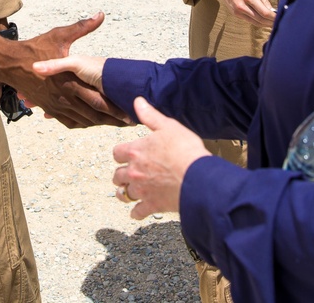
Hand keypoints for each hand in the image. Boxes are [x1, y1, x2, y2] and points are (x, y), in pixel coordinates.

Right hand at [7, 13, 130, 127]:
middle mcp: (64, 98)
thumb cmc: (35, 47)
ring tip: (114, 123)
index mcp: (70, 83)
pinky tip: (89, 123)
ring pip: (82, 121)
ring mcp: (55, 105)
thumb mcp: (60, 36)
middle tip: (128, 122)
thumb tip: (100, 15)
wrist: (9, 63)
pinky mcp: (48, 107)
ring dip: (99, 123)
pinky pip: (68, 121)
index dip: (116, 109)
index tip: (131, 114)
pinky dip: (81, 124)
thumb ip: (82, 28)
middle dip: (112, 120)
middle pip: (93, 116)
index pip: (98, 102)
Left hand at [111, 97, 209, 219]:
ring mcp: (141, 190)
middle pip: (117, 175)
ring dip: (123, 192)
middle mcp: (133, 171)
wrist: (197, 177)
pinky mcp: (151, 205)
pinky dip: (136, 212)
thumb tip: (137, 101)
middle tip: (126, 174)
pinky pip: (136, 212)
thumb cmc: (185, 149)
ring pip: (123, 194)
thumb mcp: (169, 126)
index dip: (121, 153)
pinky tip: (138, 211)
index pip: (116, 152)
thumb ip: (150, 115)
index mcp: (135, 151)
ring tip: (126, 192)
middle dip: (120, 174)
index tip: (126, 154)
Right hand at [213, 0, 275, 26]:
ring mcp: (238, 12)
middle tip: (278, 22)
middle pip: (260, 19)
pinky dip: (257, 22)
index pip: (264, 12)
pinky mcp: (235, 14)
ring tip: (272, 23)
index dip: (273, 17)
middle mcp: (242, 6)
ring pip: (255, 22)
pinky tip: (263, 21)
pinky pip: (249, 20)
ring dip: (264, 24)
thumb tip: (272, 10)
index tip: (279, 17)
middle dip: (270, 22)